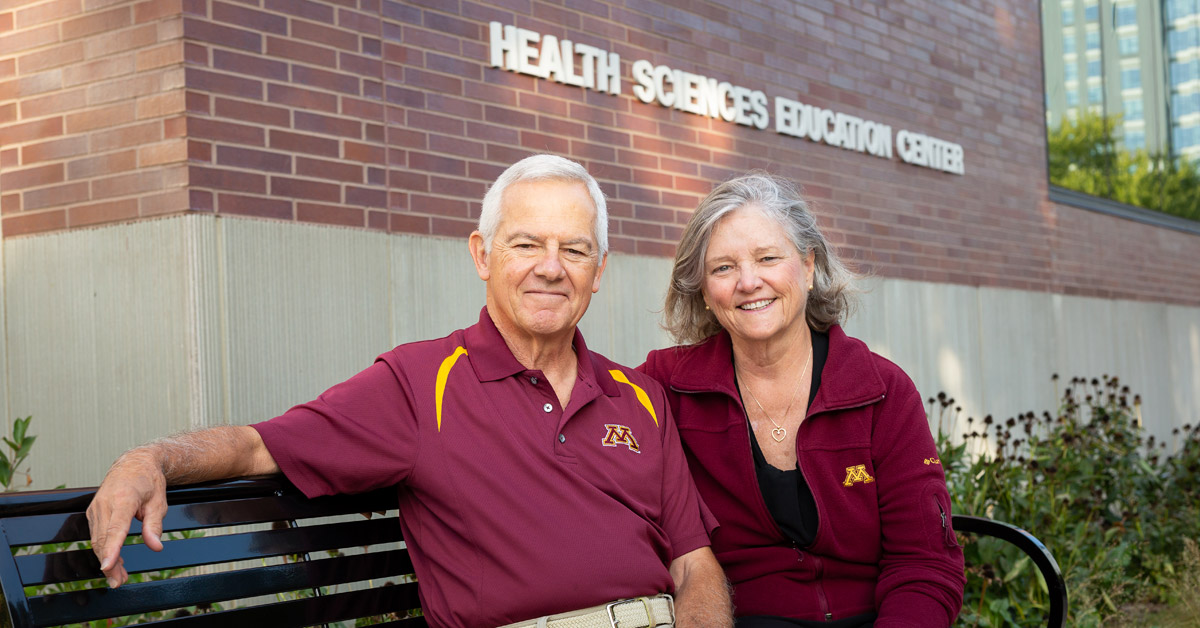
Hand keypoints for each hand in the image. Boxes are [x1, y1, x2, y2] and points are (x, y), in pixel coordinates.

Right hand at [86, 450, 168, 587]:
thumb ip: (155, 525)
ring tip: (118, 577)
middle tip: (118, 581)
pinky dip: (104, 549)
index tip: (107, 566)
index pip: (115, 528)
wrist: (134, 463)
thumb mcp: (159, 502)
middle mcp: (105, 503)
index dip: (111, 549)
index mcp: (123, 498)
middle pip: (103, 539)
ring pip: (97, 540)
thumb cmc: (148, 481)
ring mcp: (96, 507)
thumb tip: (155, 546)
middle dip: (109, 563)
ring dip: (106, 559)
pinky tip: (114, 562)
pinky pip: (96, 535)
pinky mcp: (93, 512)